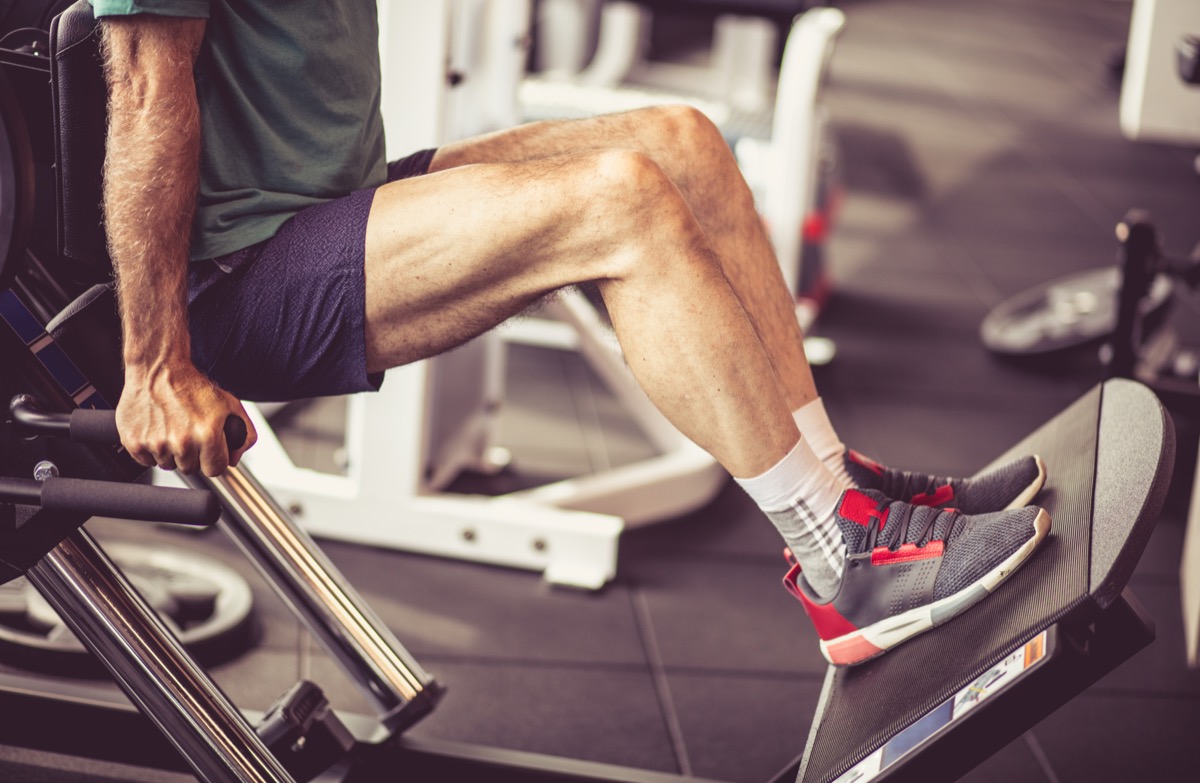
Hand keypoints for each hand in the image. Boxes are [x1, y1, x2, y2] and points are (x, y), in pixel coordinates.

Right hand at [116, 359, 256, 475]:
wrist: (159, 369)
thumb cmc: (193, 387)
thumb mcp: (230, 405)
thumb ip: (244, 435)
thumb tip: (234, 460)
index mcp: (207, 435)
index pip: (215, 469)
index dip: (214, 459)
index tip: (209, 450)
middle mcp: (182, 442)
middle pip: (191, 469)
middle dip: (193, 455)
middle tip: (188, 432)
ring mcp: (156, 444)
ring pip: (168, 465)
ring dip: (171, 453)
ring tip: (172, 428)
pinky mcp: (134, 442)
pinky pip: (146, 461)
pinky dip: (151, 450)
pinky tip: (157, 430)